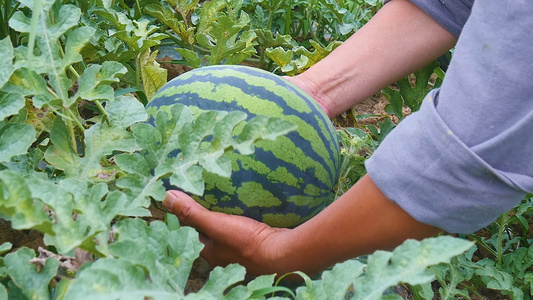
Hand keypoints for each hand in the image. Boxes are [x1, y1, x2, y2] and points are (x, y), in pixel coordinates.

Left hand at [163, 190, 290, 274]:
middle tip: (202, 197)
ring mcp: (241, 252)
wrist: (282, 253)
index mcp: (209, 253)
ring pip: (226, 233)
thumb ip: (192, 212)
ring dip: (223, 219)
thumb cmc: (246, 242)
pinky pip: (242, 230)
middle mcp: (223, 256)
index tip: (181, 200)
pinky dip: (240, 220)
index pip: (190, 234)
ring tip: (222, 200)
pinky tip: (244, 209)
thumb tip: (166, 197)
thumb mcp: (215, 224)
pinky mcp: (256, 245)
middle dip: (205, 218)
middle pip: (209, 234)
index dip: (184, 218)